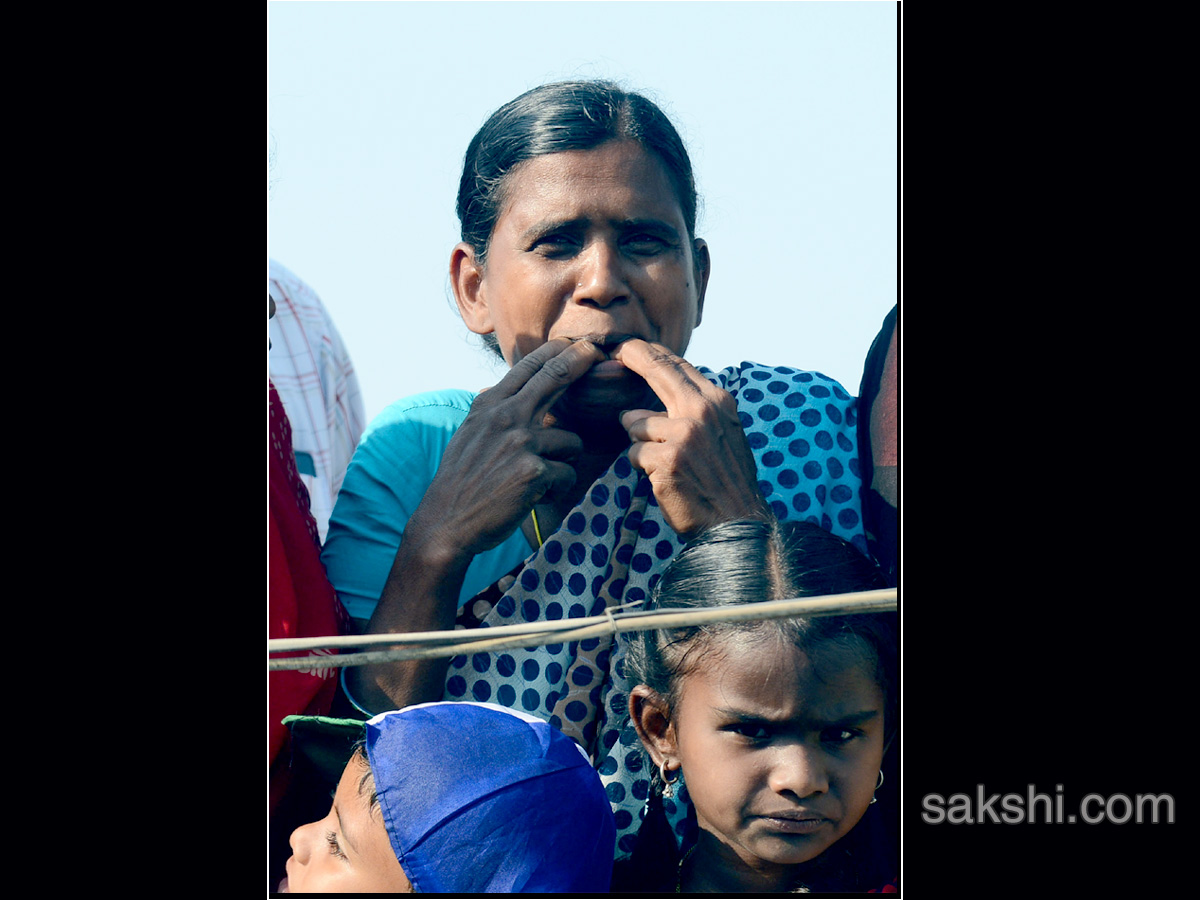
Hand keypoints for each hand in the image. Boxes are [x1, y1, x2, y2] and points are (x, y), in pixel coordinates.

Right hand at [411, 338, 606, 556]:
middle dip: (579, 359)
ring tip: (536, 480)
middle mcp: (506, 417)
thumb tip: (491, 389)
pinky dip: (556, 490)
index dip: (554, 351)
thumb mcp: (468, 433)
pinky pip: (567, 474)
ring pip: (571, 442)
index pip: (526, 367)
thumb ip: (488, 411)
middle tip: (595, 351)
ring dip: (561, 464)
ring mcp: (521, 442)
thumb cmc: (460, 480)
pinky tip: (533, 497)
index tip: (572, 343)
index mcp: (489, 406)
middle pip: (554, 377)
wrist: (447, 520)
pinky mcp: (534, 471)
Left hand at [614, 339, 770, 541]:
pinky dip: (642, 467)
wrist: (737, 522)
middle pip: (658, 369)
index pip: (680, 365)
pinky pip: (635, 452)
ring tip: (665, 465)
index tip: (630, 346)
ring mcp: (686, 433)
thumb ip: (690, 415)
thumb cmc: (725, 482)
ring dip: (641, 444)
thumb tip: (643, 409)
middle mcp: (703, 410)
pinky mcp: (668, 458)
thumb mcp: (720, 436)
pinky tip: (663, 479)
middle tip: (614, 350)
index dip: (651, 353)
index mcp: (718, 402)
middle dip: (632, 355)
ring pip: (636, 423)